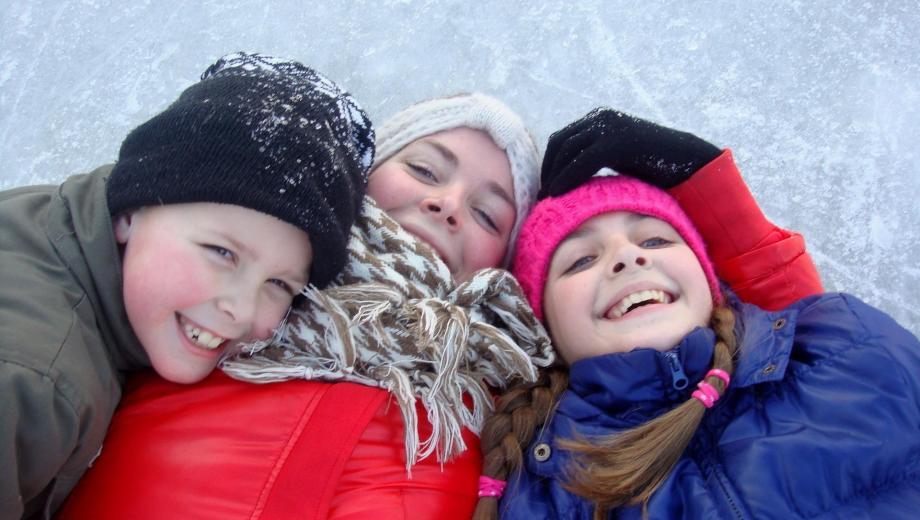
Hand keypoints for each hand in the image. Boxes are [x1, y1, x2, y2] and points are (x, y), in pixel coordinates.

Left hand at [539, 108, 720, 197]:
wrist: (687, 161)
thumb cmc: (655, 166)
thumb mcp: (619, 159)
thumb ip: (596, 160)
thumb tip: (572, 180)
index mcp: (599, 120)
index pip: (562, 140)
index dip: (550, 164)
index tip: (545, 188)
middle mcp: (601, 118)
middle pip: (560, 143)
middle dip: (548, 171)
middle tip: (542, 197)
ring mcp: (610, 126)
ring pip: (568, 151)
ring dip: (554, 176)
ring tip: (548, 200)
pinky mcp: (618, 140)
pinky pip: (583, 160)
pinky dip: (568, 177)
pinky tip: (558, 194)